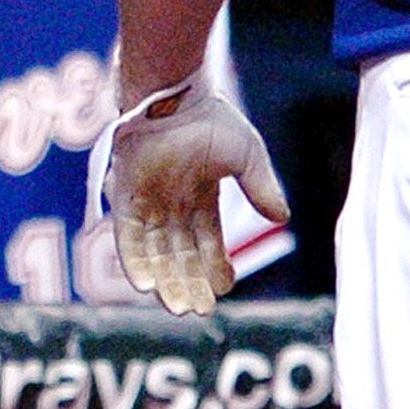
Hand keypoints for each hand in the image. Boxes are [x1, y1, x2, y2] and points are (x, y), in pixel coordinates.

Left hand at [106, 77, 288, 318]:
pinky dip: (136, 262)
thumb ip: (261, 188)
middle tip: (200, 312)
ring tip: (179, 308)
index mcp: (200, 196)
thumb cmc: (211, 119)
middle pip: (181, 254)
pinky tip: (147, 287)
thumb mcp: (247, 157)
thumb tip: (283, 219)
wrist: (172, 96)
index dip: (216, 265)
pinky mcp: (126, 198)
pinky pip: (128, 237)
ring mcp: (148, 202)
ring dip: (166, 281)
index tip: (225, 288)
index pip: (208, 241)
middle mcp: (172, 204)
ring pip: (156, 252)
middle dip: (190, 283)